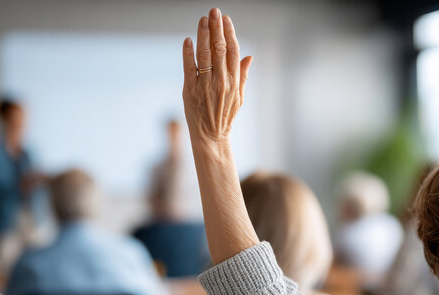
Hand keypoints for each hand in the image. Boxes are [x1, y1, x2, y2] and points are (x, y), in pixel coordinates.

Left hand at [182, 8, 252, 147]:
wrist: (211, 137)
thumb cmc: (225, 116)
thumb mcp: (239, 98)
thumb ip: (243, 76)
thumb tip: (250, 57)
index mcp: (234, 82)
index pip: (234, 52)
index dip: (230, 33)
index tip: (226, 19)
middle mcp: (221, 82)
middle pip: (220, 49)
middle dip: (217, 28)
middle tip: (214, 11)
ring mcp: (205, 86)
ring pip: (205, 55)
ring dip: (203, 35)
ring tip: (202, 20)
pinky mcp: (190, 91)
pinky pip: (189, 68)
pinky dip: (188, 53)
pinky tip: (188, 40)